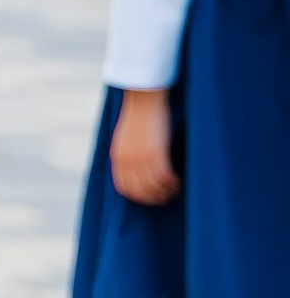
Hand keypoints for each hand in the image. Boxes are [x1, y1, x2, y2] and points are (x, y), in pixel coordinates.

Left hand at [110, 89, 178, 205]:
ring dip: (166, 192)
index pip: (125, 187)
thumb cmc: (138, 115)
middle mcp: (127, 162)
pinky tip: (179, 181)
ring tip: (174, 190)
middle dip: (154, 198)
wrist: (143, 99)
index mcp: (118, 158)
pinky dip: (173, 183)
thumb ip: (128, 153)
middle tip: (166, 198)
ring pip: (154, 186)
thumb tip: (135, 167)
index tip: (149, 198)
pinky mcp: (156, 153)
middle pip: (140, 191)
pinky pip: (165, 177)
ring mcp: (141, 158)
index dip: (138, 197)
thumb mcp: (125, 137)